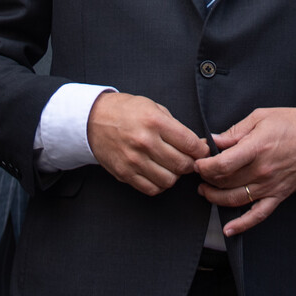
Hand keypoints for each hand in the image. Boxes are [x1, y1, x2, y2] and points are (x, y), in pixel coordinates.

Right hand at [88, 92, 209, 195]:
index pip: (190, 144)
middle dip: (191, 163)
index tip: (202, 150)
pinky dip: (159, 184)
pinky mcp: (124, 173)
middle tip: (188, 159)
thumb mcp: (153, 107)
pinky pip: (152, 188)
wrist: (93, 120)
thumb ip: (175, 126)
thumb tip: (197, 144)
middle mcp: (145, 142)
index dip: (202, 150)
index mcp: (154, 122)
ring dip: (175, 175)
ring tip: (171, 166)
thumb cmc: (125, 111)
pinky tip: (158, 173)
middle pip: (182, 165)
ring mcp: (134, 160)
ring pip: (169, 180)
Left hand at [195, 106, 295, 236]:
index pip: (221, 165)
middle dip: (207, 179)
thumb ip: (235, 131)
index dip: (204, 166)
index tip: (198, 162)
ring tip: (206, 192)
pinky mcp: (279, 194)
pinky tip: (229, 229)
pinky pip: (258, 214)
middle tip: (201, 173)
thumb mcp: (260, 117)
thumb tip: (214, 141)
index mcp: (256, 148)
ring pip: (235, 200)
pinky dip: (242, 225)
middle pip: (224, 182)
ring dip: (215, 198)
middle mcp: (262, 170)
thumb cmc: (293, 123)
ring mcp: (270, 185)